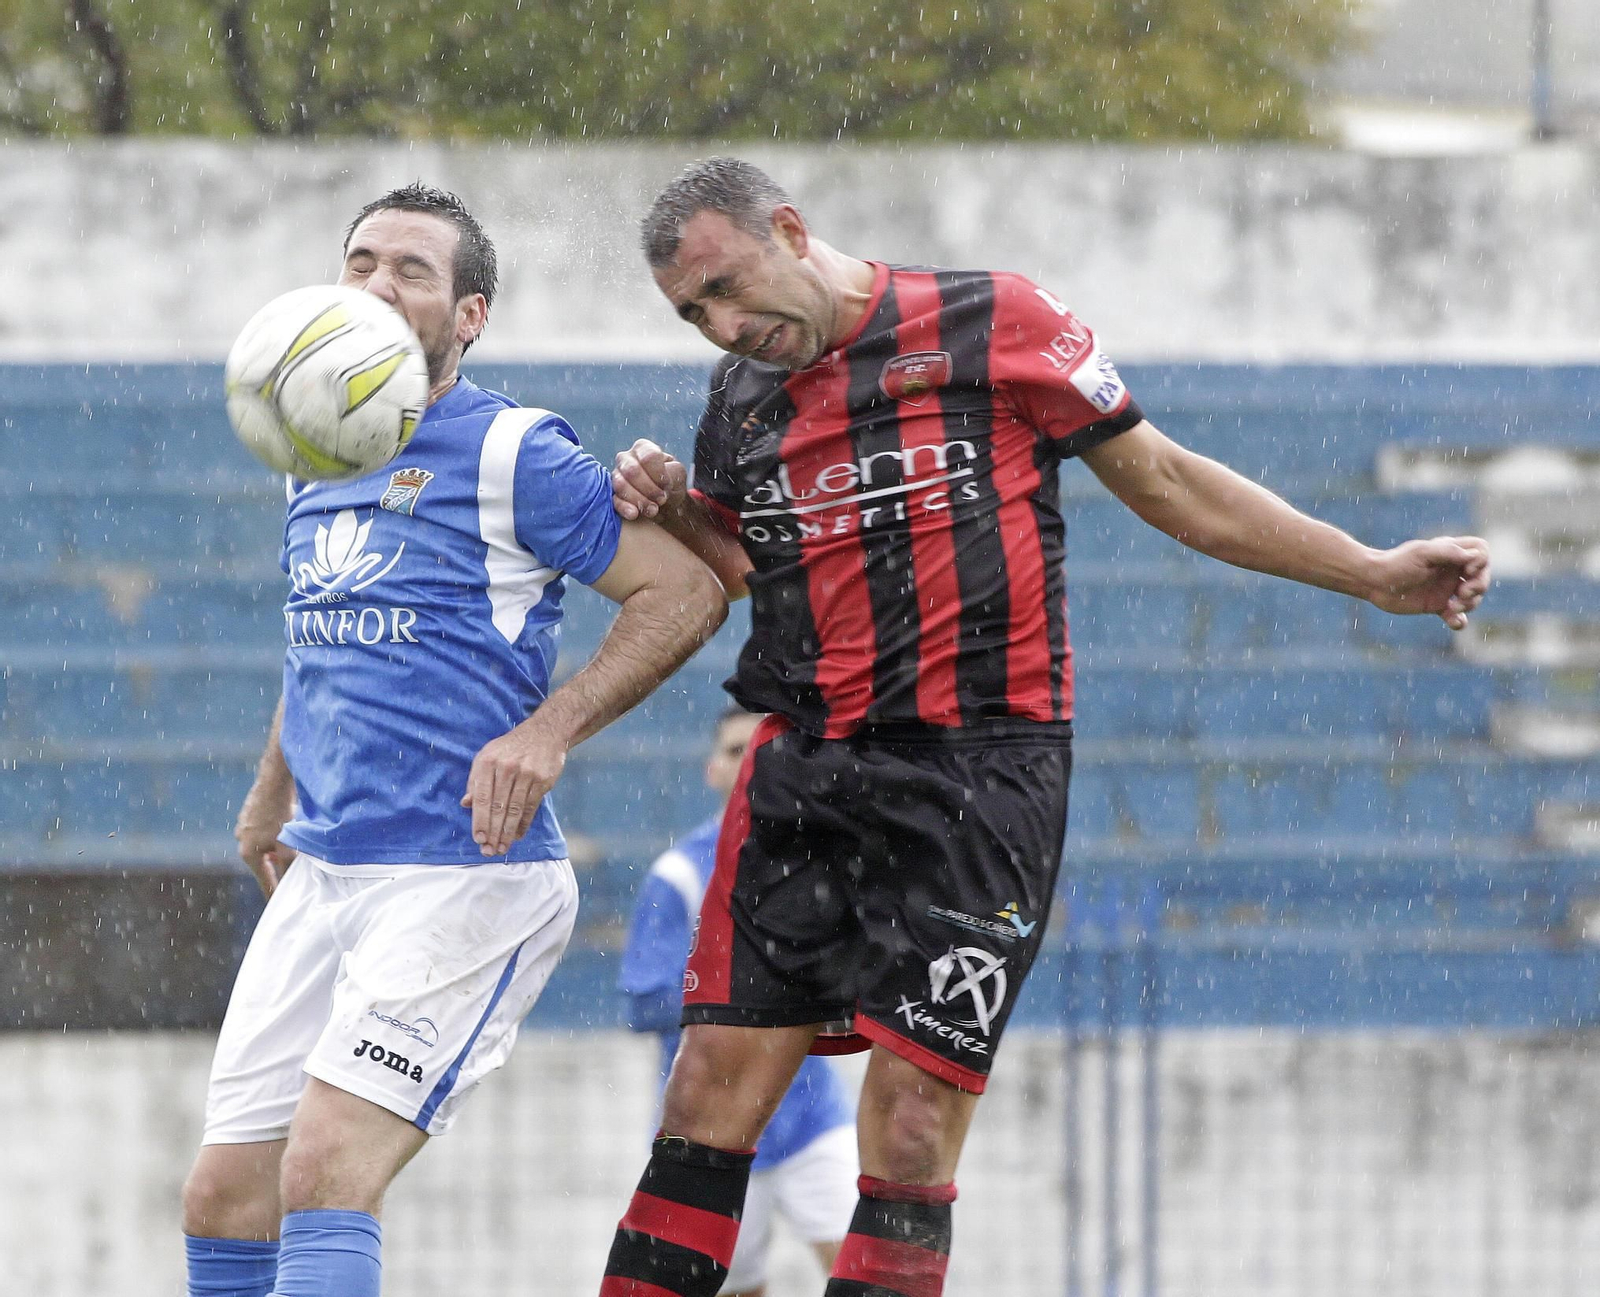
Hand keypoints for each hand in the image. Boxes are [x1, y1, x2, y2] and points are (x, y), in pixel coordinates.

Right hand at [235, 782, 296, 897]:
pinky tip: (286, 827)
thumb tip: (290, 883)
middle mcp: (242, 840)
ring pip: (264, 845)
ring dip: (277, 849)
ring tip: (291, 846)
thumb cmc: (280, 813)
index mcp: (248, 852)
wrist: (274, 780)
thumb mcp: (286, 845)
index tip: (278, 905)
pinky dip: (275, 834)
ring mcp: (244, 826)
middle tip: (293, 873)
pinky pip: (264, 831)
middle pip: (263, 862)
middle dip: (278, 867)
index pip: (264, 879)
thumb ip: (287, 865)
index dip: (274, 892)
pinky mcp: (250, 814)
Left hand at [462, 719, 567, 856]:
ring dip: (508, 832)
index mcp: (488, 762)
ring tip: (503, 847)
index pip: (482, 797)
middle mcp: (506, 768)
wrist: (544, 732)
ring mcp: (526, 774)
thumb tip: (465, 804)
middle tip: (489, 850)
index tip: (479, 839)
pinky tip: (518, 835)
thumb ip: (475, 780)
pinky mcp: (543, 780)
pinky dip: (524, 823)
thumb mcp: (487, 756)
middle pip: (498, 807)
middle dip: (493, 832)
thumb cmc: (510, 748)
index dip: (480, 820)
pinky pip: (531, 807)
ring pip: (514, 810)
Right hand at [612, 439, 687, 520]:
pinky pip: (614, 500)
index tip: (667, 485)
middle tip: (661, 499)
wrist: (666, 502)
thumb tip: (661, 481)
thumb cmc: (671, 482)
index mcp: (643, 448)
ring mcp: (617, 475)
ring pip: (621, 485)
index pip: (648, 456)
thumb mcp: (678, 473)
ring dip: (639, 499)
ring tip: (653, 509)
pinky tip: (634, 514)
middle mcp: (626, 458)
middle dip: (649, 488)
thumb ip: (672, 472)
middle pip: (632, 470)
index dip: (658, 473)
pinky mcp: (613, 494)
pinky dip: (625, 508)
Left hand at [1365, 535, 1490, 630]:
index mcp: (1450, 553)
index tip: (1467, 571)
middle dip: (1479, 586)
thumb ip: (1449, 552)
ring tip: (1453, 606)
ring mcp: (1446, 588)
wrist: (1374, 582)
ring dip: (1470, 604)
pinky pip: (1457, 616)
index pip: (1480, 551)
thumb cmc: (1396, 563)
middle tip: (1462, 593)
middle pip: (1482, 576)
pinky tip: (1454, 622)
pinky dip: (1459, 621)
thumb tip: (1475, 557)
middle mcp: (1451, 570)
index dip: (1481, 561)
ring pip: (1473, 597)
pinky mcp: (1437, 605)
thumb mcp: (1422, 553)